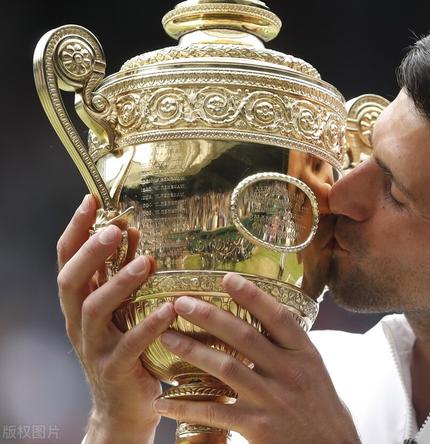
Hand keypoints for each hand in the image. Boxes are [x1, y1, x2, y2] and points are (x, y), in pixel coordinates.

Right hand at [57, 195, 175, 443]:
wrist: (124, 408)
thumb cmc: (126, 349)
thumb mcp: (120, 310)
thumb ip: (122, 274)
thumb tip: (133, 231)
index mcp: (79, 304)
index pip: (67, 260)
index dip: (76, 229)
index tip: (91, 199)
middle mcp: (79, 323)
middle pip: (71, 281)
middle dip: (90, 252)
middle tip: (114, 229)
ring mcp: (94, 347)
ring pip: (95, 310)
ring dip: (118, 283)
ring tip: (144, 262)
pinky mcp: (115, 369)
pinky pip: (130, 345)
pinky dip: (148, 326)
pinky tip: (169, 309)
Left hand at [152, 273, 360, 443]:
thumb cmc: (321, 408)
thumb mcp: (315, 370)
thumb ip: (291, 347)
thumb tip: (265, 317)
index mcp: (305, 355)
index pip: (278, 317)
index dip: (252, 295)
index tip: (227, 278)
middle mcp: (289, 372)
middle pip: (244, 336)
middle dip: (210, 316)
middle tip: (182, 302)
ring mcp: (272, 400)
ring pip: (225, 368)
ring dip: (193, 351)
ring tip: (168, 339)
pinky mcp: (257, 427)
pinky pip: (215, 411)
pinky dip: (186, 405)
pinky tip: (164, 401)